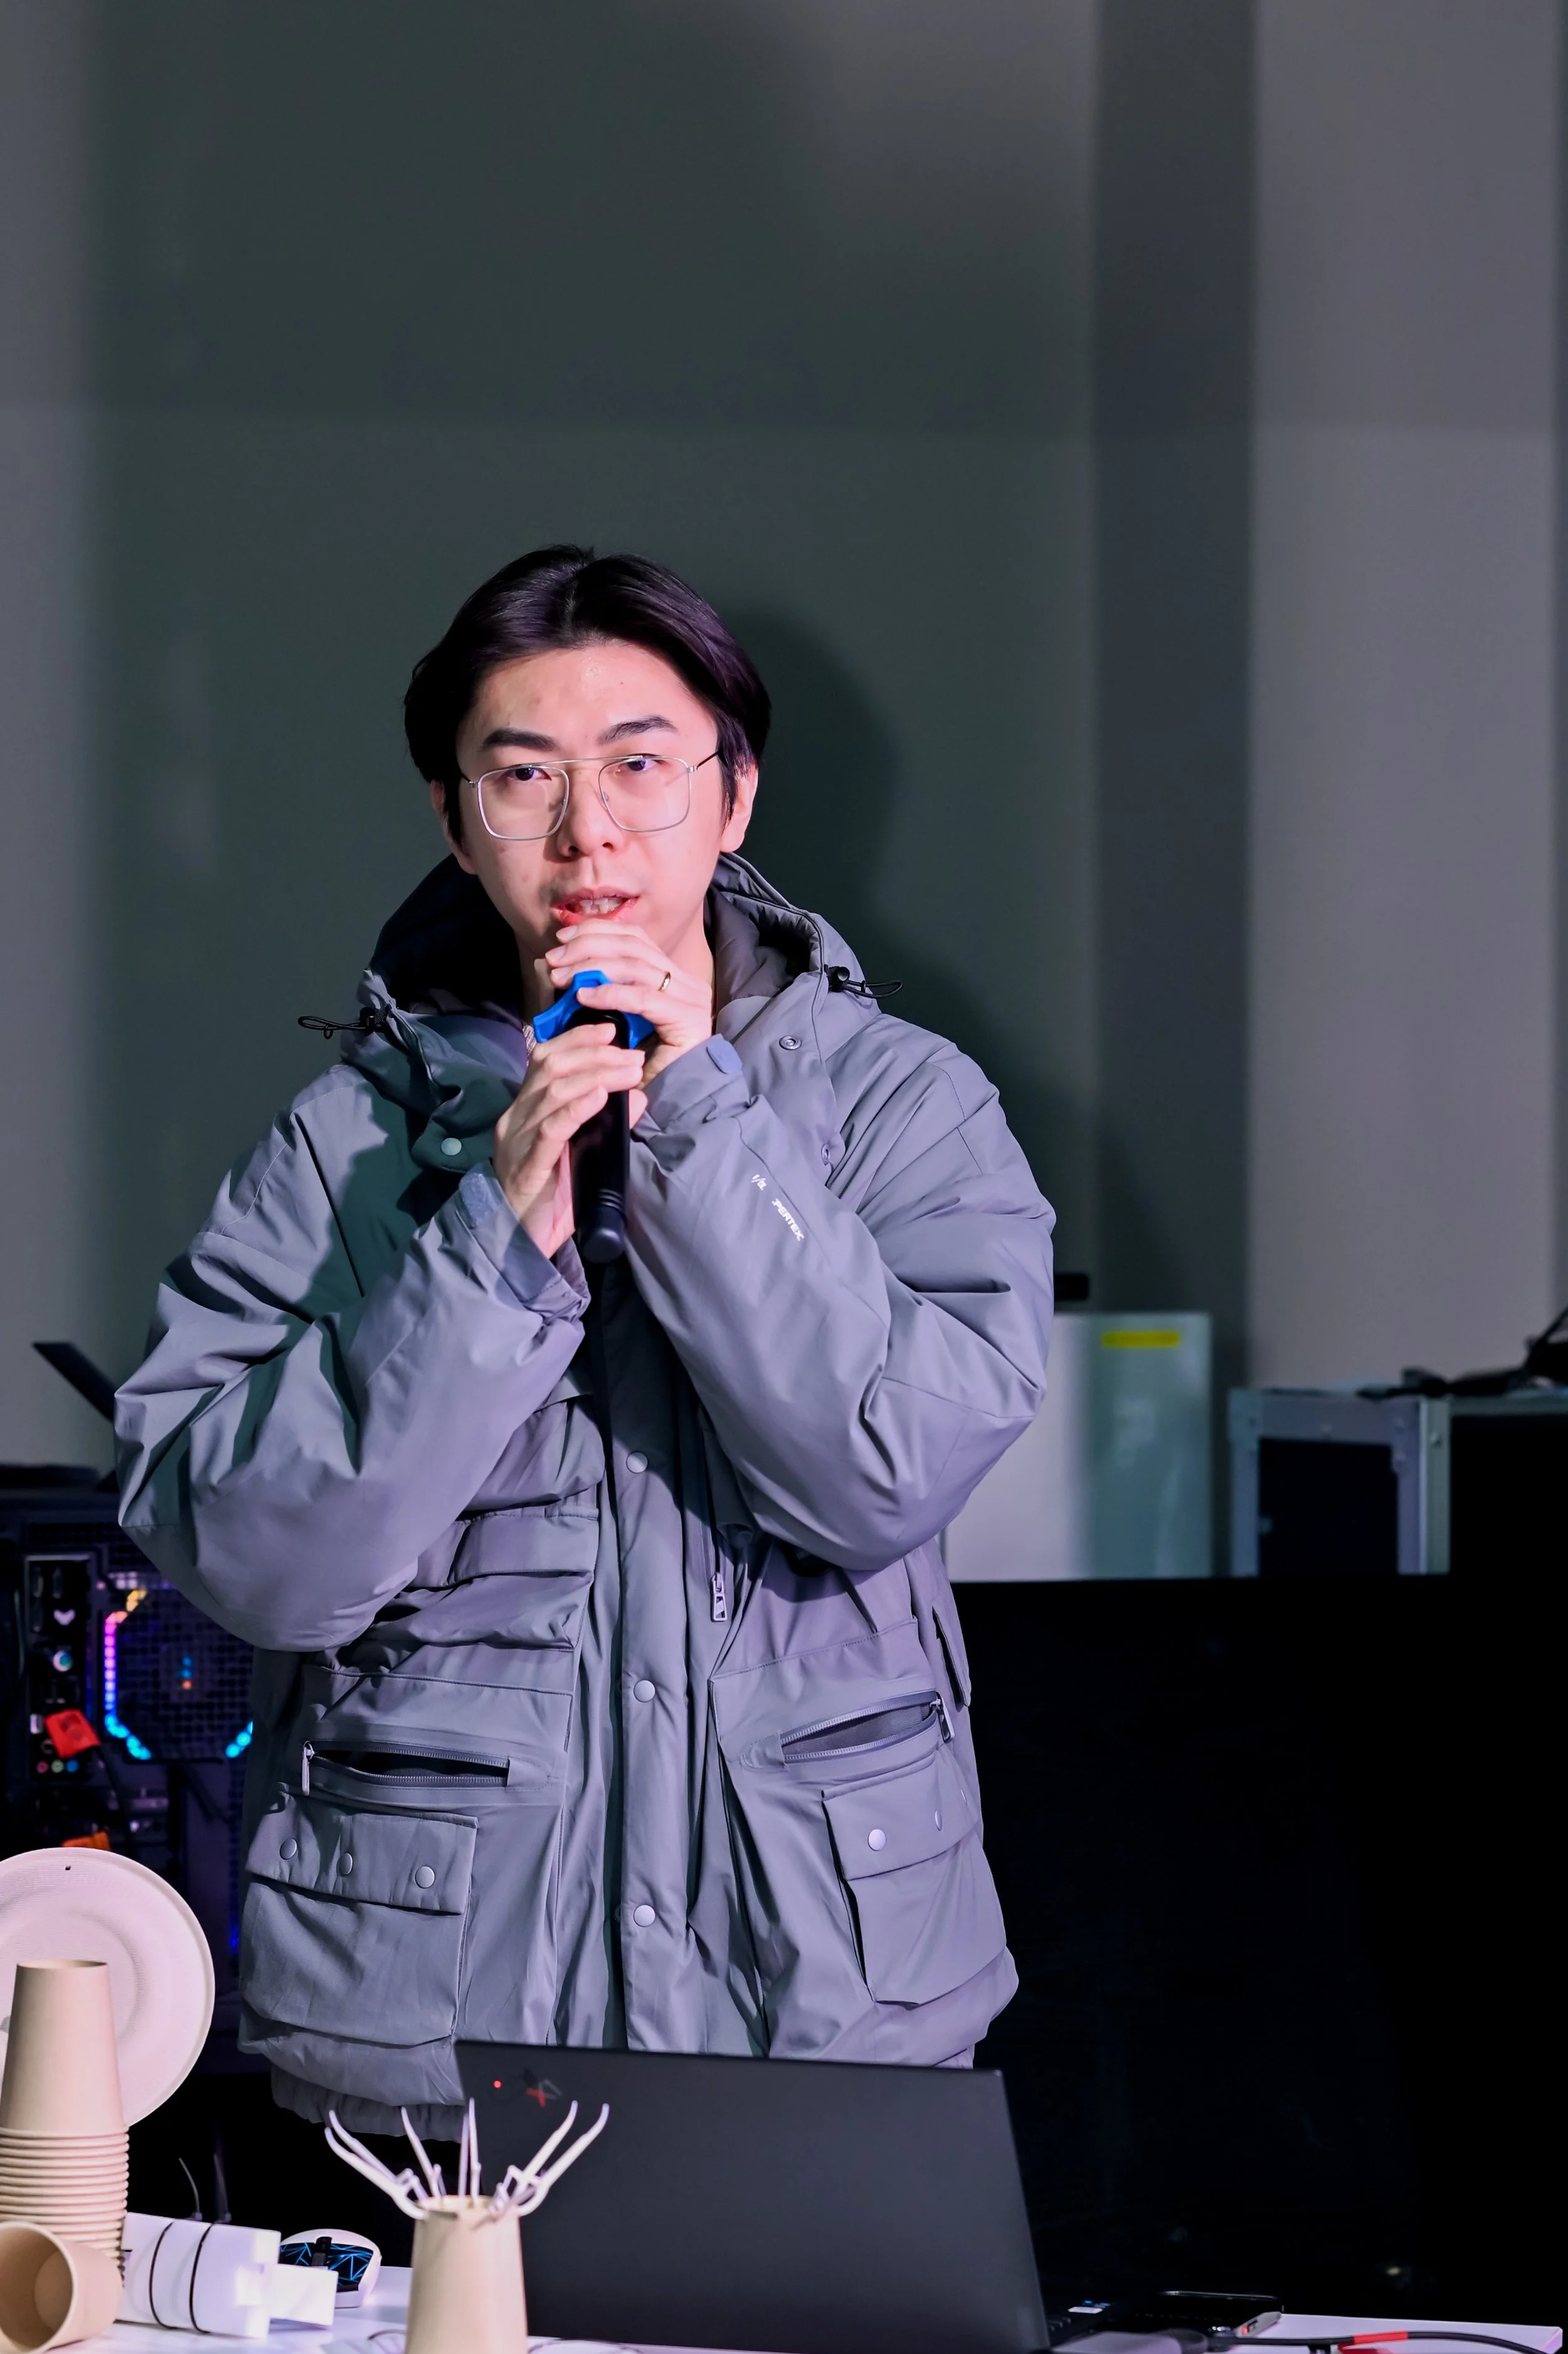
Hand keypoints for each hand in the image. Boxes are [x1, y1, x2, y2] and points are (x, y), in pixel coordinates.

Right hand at [493, 1023, 644, 1259]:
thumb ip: (605, 1124)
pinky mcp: (528, 1165)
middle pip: (551, 1066)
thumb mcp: (580, 1153)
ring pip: (553, 1090)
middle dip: (596, 1053)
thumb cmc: (550, 1198)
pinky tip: (600, 1096)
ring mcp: (519, 1140)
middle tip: (632, 1055)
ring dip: (597, 1074)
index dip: (578, 1039)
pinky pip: (551, 1128)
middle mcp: (517, 1117)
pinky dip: (578, 1107)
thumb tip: (639, 1096)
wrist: (518, 1243)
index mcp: (525, 1110)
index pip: (546, 1058)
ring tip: (629, 1071)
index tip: (611, 1031)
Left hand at [543, 922, 711, 1087]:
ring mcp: (691, 997)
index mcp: (672, 975)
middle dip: (588, 946)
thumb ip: (594, 991)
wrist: (675, 1103)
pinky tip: (583, 996)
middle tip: (555, 958)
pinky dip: (610, 993)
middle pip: (633, 945)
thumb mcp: (613, 1020)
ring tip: (561, 977)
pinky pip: (643, 998)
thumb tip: (554, 967)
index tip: (562, 937)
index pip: (634, 937)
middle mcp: (686, 981)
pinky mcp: (688, 1018)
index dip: (597, 931)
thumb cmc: (639, 1065)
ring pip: (636, 965)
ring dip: (592, 967)